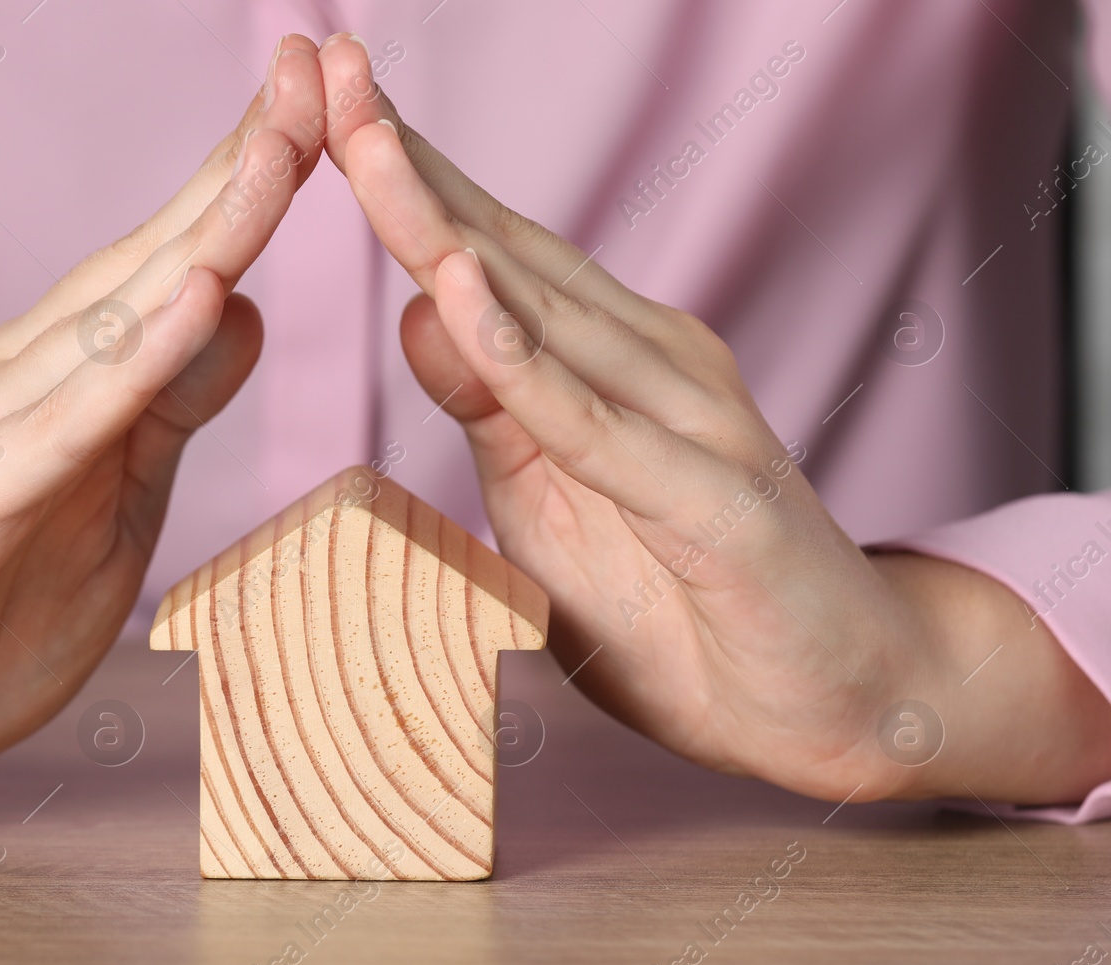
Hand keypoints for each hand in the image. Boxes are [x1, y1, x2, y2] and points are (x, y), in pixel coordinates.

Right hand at [0, 35, 328, 812]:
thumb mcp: (107, 514)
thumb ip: (164, 415)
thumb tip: (243, 315)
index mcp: (60, 383)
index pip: (169, 268)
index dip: (246, 188)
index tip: (326, 107)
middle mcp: (14, 381)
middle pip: (146, 263)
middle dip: (237, 167)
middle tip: (311, 67)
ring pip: (109, 322)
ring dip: (203, 233)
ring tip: (279, 147)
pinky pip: (57, 430)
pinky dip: (130, 364)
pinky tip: (193, 301)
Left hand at [316, 35, 1110, 805]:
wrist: (842, 702)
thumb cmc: (688, 608)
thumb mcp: (554, 505)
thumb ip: (497, 410)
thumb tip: (423, 309)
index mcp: (610, 362)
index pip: (487, 255)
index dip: (404, 179)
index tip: (318, 101)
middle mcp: (654, 363)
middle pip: (506, 251)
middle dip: (407, 160)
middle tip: (319, 65)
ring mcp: (692, 421)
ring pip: (543, 312)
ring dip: (444, 225)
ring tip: (362, 137)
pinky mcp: (715, 501)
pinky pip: (595, 425)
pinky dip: (522, 360)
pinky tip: (457, 292)